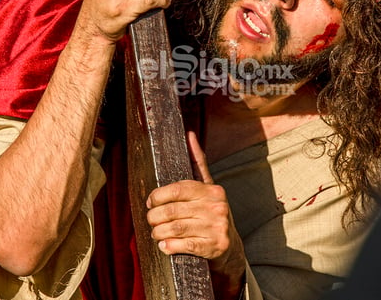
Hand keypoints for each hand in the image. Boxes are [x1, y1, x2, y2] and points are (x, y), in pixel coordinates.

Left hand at [146, 132, 245, 297]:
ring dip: (159, 232)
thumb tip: (190, 134)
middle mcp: (216, 207)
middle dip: (155, 217)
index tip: (150, 202)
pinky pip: (185, 245)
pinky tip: (164, 245)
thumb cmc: (211, 213)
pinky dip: (170, 246)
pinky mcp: (215, 246)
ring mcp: (217, 227)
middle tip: (150, 220)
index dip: (158, 196)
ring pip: (176, 228)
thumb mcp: (207, 187)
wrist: (230, 246)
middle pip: (174, 210)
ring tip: (155, 233)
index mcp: (212, 190)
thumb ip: (198, 162)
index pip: (178, 189)